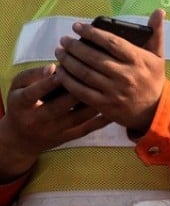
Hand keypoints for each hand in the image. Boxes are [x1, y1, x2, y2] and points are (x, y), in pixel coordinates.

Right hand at [0, 65, 108, 180]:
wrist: (20, 139)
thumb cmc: (21, 103)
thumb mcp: (18, 87)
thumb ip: (32, 75)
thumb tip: (54, 66)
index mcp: (22, 105)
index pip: (34, 93)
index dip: (48, 82)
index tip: (60, 67)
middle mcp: (37, 120)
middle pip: (59, 106)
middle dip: (76, 90)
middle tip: (94, 73)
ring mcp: (54, 131)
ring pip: (77, 117)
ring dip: (94, 102)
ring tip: (109, 86)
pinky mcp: (67, 137)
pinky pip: (87, 128)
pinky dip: (102, 119)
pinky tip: (115, 106)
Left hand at [54, 9, 165, 134]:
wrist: (153, 109)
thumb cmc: (153, 78)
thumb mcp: (158, 55)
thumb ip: (156, 32)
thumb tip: (159, 10)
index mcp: (137, 59)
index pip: (112, 42)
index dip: (93, 33)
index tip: (78, 26)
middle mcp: (125, 74)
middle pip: (94, 58)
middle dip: (75, 47)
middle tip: (64, 39)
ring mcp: (113, 91)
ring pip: (85, 74)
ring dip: (69, 62)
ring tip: (60, 52)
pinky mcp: (104, 105)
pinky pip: (81, 92)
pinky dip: (69, 82)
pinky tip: (60, 73)